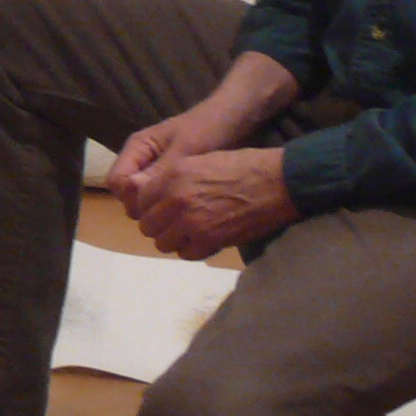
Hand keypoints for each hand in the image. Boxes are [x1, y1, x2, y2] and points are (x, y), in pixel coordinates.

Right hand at [108, 50, 303, 202]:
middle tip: (170, 213)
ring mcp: (155, 171)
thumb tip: (133, 192)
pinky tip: (185, 212)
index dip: (130, 196)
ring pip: (141, 200)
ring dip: (155, 210)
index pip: (117, 181)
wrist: (236, 119)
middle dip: (142, 206)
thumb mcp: (185, 149)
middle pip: (126, 194)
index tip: (154, 203)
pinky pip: (158, 199)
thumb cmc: (210, 129)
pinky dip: (167, 208)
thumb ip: (159, 170)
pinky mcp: (170, 180)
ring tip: (180, 214)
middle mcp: (141, 161)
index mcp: (138, 148)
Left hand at [119, 146, 297, 260]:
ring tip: (188, 232)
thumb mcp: (199, 161)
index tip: (159, 208)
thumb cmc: (242, 166)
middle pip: (148, 225)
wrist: (276, 182)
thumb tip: (156, 194)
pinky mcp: (209, 241)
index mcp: (172, 176)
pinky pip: (186, 254)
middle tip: (174, 223)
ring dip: (173, 239)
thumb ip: (173, 178)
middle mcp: (176, 200)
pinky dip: (191, 249)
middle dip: (159, 225)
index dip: (149, 206)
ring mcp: (191, 223)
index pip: (139, 200)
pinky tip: (202, 239)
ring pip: (163, 243)